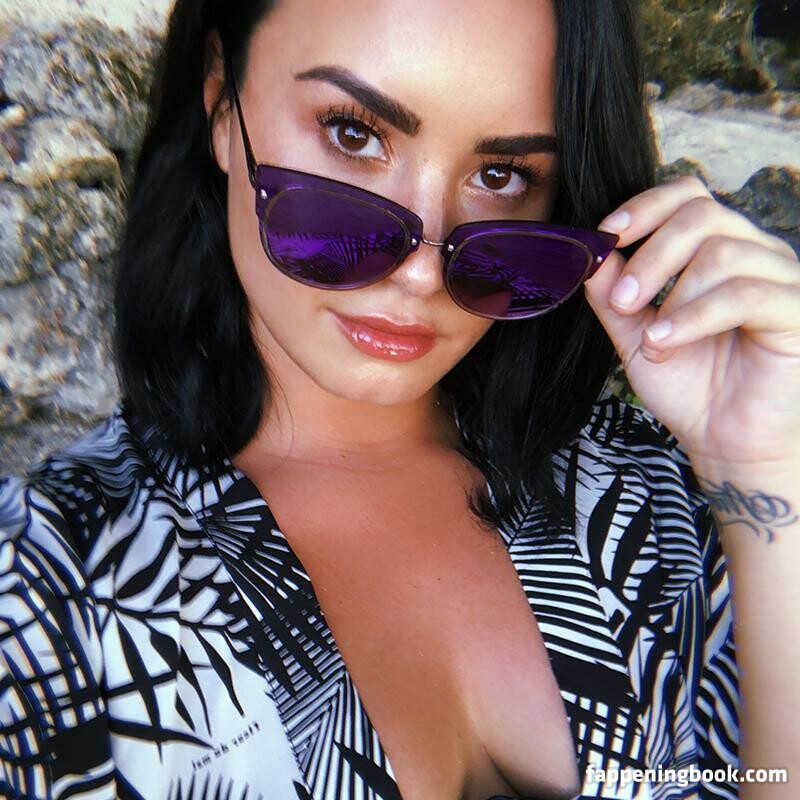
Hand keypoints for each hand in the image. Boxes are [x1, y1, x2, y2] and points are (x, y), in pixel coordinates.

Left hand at [584, 176, 799, 468]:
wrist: (722, 439)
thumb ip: (613, 295)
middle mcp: (753, 252)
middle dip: (651, 257)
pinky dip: (694, 317)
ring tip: (651, 340)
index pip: (688, 195)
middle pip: (702, 215)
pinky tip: (665, 342)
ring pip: (722, 253)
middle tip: (622, 301)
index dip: (646, 206)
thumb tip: (589, 253)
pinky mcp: (796, 310)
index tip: (608, 235)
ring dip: (673, 296)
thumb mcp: (635, 334)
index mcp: (716, 247)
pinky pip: (745, 294)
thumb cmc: (686, 383)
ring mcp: (779, 278)